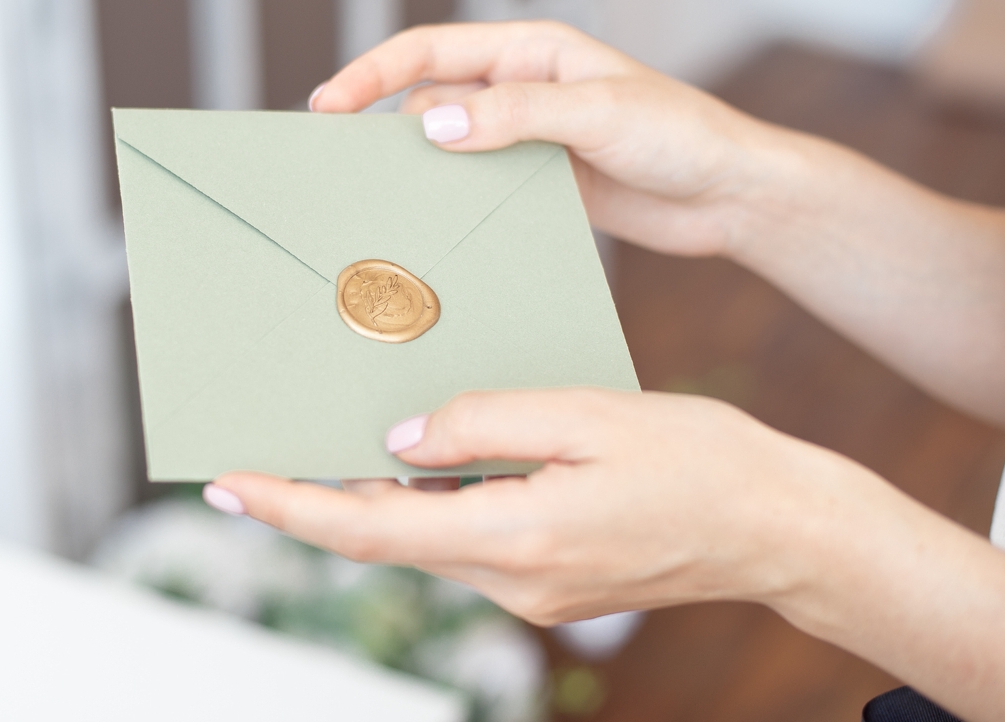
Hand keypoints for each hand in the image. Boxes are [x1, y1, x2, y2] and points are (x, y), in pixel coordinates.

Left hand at [207, 388, 827, 624]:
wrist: (778, 528)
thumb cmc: (697, 460)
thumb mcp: (587, 414)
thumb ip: (483, 422)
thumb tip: (398, 439)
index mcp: (517, 538)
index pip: (370, 527)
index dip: (291, 506)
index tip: (226, 484)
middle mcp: (514, 581)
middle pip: (386, 538)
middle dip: (319, 498)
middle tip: (259, 451)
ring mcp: (532, 592)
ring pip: (425, 539)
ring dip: (375, 498)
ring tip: (334, 440)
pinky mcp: (550, 582)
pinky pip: (467, 539)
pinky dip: (431, 504)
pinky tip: (426, 460)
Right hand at [309, 21, 790, 258]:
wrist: (728, 194)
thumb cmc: (680, 135)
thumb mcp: (598, 114)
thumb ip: (516, 117)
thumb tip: (432, 125)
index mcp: (530, 52)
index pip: (430, 52)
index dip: (371, 74)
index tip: (327, 106)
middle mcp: (520, 91)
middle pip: (428, 103)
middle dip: (383, 131)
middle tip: (341, 172)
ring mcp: (527, 140)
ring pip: (448, 151)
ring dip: (419, 174)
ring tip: (381, 207)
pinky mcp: (539, 184)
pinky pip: (479, 189)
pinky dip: (453, 204)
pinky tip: (436, 229)